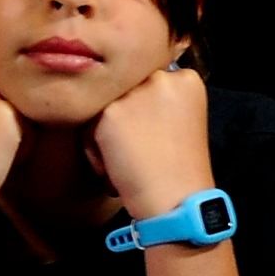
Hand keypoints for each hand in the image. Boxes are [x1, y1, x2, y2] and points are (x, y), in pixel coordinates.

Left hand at [87, 60, 212, 218]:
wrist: (175, 198)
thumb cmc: (177, 166)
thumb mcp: (180, 118)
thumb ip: (158, 98)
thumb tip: (123, 92)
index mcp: (186, 79)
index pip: (146, 80)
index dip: (142, 109)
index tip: (149, 134)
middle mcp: (162, 77)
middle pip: (123, 90)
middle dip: (122, 117)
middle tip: (137, 148)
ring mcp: (135, 93)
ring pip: (103, 105)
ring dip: (105, 132)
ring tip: (126, 159)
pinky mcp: (111, 112)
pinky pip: (88, 125)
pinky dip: (94, 148)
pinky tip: (114, 166)